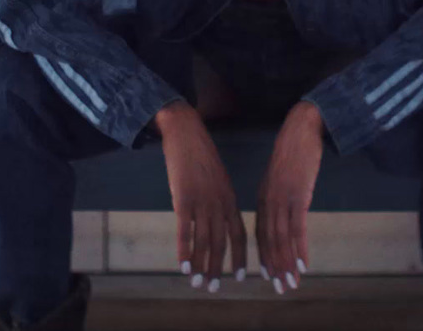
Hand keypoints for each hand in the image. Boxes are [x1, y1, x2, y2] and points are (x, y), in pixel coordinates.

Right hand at [155, 101, 248, 291]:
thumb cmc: (201, 156)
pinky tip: (183, 265)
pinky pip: (185, 231)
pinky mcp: (183, 199)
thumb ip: (220, 200)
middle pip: (221, 242)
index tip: (238, 276)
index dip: (238, 256)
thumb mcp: (218, 179)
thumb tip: (218, 221)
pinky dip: (185, 250)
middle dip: (218, 268)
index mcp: (230, 199)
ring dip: (200, 265)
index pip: (239, 234)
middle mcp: (219, 204)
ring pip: (204, 241)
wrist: (187, 133)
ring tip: (197, 282)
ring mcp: (202, 202)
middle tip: (214, 287)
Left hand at [257, 100, 323, 293]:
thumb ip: (279, 194)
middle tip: (281, 288)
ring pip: (282, 239)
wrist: (301, 129)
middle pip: (270, 241)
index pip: (262, 234)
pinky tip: (304, 263)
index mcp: (262, 197)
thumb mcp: (281, 176)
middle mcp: (269, 202)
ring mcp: (283, 199)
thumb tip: (284, 212)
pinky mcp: (298, 195)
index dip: (266, 256)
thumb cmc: (293, 150)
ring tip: (292, 282)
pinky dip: (300, 248)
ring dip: (288, 264)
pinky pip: (297, 228)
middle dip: (276, 267)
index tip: (270, 275)